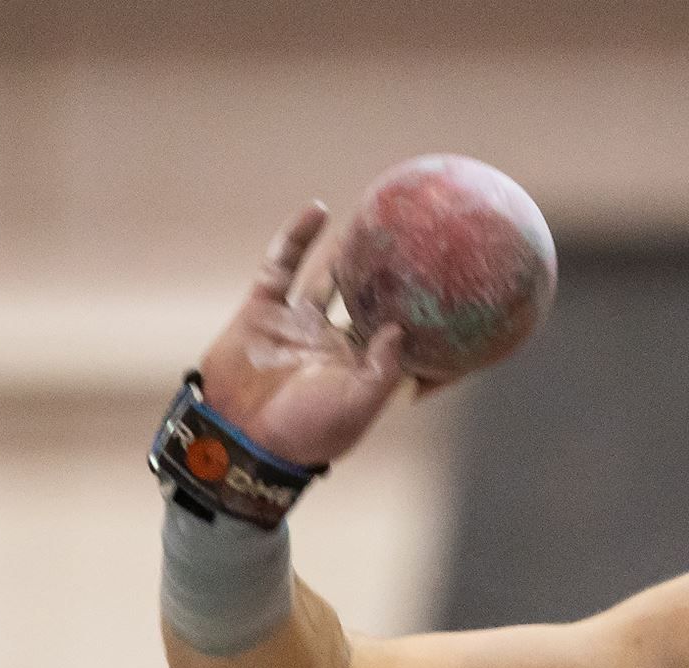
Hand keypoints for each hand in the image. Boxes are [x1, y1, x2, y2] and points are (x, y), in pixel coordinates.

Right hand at [196, 203, 407, 467]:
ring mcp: (297, 320)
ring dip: (347, 247)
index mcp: (359, 362)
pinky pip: (283, 263)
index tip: (448, 282)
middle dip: (388, 272)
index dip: (419, 309)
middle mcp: (331, 338)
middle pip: (366, 296)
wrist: (239, 437)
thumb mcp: (355, 406)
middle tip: (416, 236)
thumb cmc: (305, 432)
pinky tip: (318, 210)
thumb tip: (402, 327)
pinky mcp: (264, 307)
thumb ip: (382, 369)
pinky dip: (298, 236)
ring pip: (328, 274)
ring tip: (372, 214)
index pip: (396, 329)